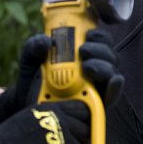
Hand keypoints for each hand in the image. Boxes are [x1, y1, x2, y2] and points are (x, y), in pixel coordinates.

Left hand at [0, 29, 123, 124]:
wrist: (27, 110)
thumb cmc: (34, 83)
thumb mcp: (30, 60)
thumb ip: (34, 47)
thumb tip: (45, 40)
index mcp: (82, 55)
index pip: (100, 41)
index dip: (99, 35)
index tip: (88, 33)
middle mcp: (94, 70)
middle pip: (110, 55)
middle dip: (101, 48)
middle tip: (83, 50)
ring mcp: (97, 88)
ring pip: (113, 72)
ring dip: (104, 65)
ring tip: (87, 67)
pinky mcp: (98, 105)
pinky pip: (113, 94)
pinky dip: (115, 86)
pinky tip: (111, 81)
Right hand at [0, 100, 89, 143]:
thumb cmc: (5, 140)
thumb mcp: (29, 116)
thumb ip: (47, 115)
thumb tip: (60, 118)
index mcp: (51, 108)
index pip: (82, 108)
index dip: (82, 118)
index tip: (79, 123)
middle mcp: (58, 121)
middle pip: (85, 127)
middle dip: (80, 135)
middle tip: (68, 142)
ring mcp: (60, 139)